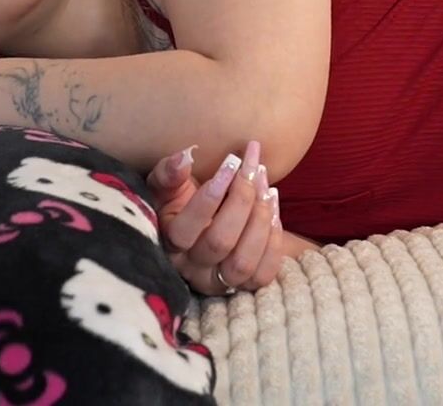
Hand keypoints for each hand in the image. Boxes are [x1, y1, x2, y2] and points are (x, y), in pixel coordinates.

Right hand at [147, 140, 284, 295]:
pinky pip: (265, 272)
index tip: (231, 164)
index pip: (184, 230)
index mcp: (168, 243)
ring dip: (260, 219)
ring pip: (243, 262)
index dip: (209, 197)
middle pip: (220, 242)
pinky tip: (273, 209)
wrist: (207, 220)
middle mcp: (192, 268)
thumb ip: (168, 173)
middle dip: (242, 200)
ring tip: (266, 186)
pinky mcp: (246, 284)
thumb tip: (183, 158)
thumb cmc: (183, 201)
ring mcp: (220, 281)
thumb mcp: (168, 186)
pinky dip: (274, 239)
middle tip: (253, 168)